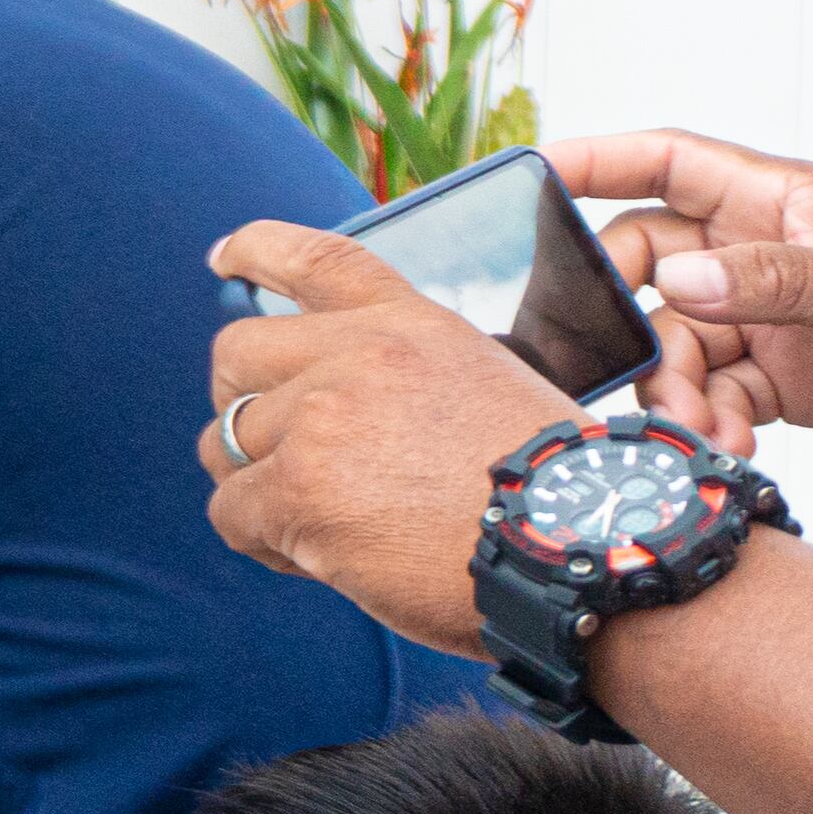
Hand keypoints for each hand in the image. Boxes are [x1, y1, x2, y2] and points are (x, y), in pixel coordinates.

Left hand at [195, 218, 573, 658]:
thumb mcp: (492, 391)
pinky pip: (231, 512)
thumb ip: (407, 377)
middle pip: (236, 354)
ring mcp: (323, 417)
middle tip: (277, 455)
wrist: (591, 552)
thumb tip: (331, 399)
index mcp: (413, 325)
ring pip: (225, 440)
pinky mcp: (300, 489)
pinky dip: (265, 542)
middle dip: (240, 403)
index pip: (318, 261)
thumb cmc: (552, 495)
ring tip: (327, 525)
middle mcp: (359, 354)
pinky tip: (323, 561)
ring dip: (256, 484)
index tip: (221, 258)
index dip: (257, 252)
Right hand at [558, 130, 812, 453]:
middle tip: (623, 358)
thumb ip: (776, 278)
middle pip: (646, 263)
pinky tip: (730, 442)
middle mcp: (760, 255)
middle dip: (625, 313)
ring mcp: (767, 319)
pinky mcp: (780, 381)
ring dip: (670, 387)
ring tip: (696, 424)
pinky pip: (710, 395)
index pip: (667, 161)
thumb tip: (679, 283)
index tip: (528, 173)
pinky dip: (707, 421)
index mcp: (782, 201)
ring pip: (672, 341)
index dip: (595, 160)